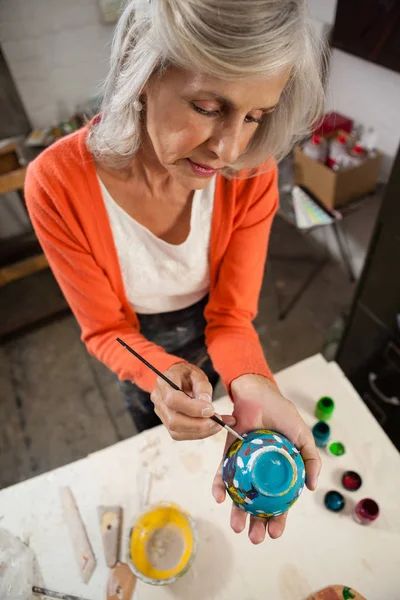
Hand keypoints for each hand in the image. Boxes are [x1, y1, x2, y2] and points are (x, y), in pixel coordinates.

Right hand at [150, 362, 235, 440]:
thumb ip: (203, 387)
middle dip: (198, 425)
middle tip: (218, 422)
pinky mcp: (167, 423)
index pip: (173, 400)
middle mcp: (158, 400)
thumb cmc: (187, 375)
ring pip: (177, 432)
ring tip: (217, 426)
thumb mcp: (198, 374)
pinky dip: (197, 434)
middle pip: (174, 421)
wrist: (178, 378)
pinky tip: (210, 428)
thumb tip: (206, 403)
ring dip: (200, 432)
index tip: (211, 410)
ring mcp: (161, 413)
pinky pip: (180, 435)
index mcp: (164, 383)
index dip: (192, 408)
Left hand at [212, 374, 320, 543]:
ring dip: (237, 512)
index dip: (279, 518)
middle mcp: (260, 472)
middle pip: (258, 503)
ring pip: (239, 494)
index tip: (275, 533)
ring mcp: (244, 464)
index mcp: (280, 471)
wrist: (259, 394)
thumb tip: (311, 487)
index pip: (279, 501)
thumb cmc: (282, 414)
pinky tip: (219, 497)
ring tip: (237, 527)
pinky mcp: (228, 454)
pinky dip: (220, 486)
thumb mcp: (302, 437)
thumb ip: (310, 459)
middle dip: (256, 523)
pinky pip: (223, 473)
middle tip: (255, 538)